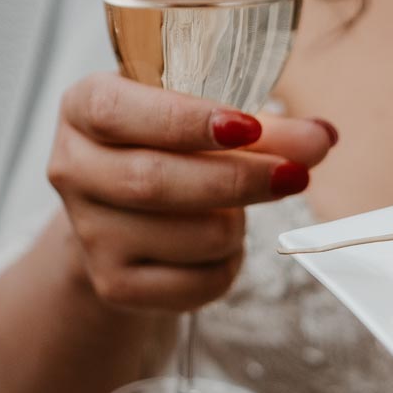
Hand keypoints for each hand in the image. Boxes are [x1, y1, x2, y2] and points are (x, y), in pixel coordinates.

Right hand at [46, 71, 334, 311]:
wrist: (122, 217)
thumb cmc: (170, 149)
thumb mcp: (203, 119)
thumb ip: (262, 125)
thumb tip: (320, 138)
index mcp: (84, 108)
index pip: (121, 112)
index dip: (186, 121)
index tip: (247, 127)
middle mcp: (72, 168)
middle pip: (157, 181)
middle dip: (239, 179)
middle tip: (296, 174)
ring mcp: (89, 233)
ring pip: (192, 235)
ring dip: (237, 225)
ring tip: (238, 210)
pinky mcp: (114, 285)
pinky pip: (198, 282)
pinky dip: (229, 264)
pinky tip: (222, 246)